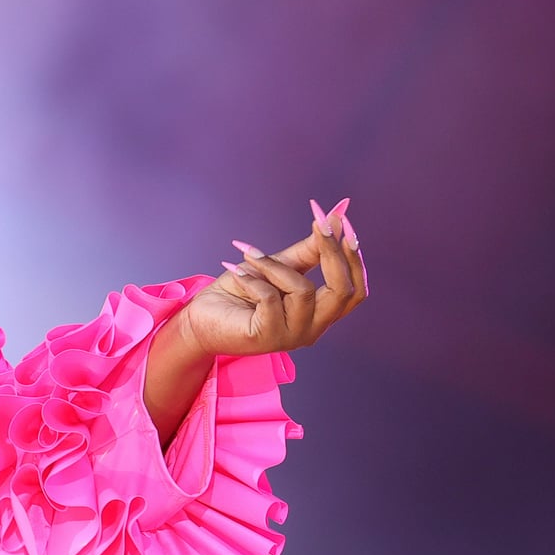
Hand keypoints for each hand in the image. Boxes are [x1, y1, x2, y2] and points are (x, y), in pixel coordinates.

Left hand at [175, 197, 367, 358]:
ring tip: (249, 255)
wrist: (199, 319)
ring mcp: (292, 337)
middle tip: (318, 223)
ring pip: (303, 291)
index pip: (354, 288)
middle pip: (343, 292)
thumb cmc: (239, 294)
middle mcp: (313, 330)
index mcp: (321, 314)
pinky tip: (236, 271)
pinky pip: (271, 298)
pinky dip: (254, 278)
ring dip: (275, 266)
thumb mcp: (277, 267)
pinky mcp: (267, 338)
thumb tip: (335, 217)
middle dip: (332, 252)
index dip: (352, 256)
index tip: (341, 220)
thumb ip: (308, 250)